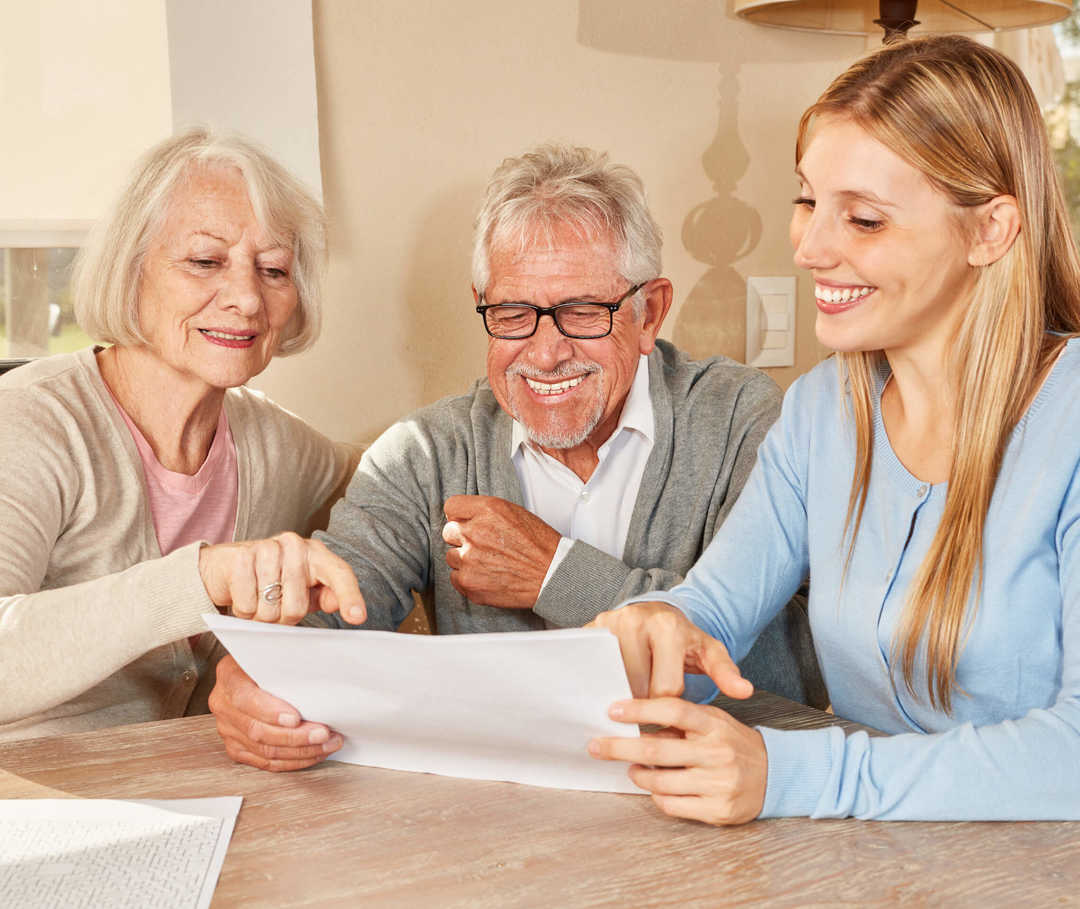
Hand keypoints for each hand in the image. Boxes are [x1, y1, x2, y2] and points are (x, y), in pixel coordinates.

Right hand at [199, 532, 365, 624]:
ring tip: (257, 598)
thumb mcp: (303, 589)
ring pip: (270, 609)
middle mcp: (294, 544)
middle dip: (282, 617)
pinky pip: (247, 605)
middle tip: (274, 605)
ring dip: (260, 615)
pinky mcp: (241, 557)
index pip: (339, 574)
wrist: (225, 567)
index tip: (357, 617)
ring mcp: (267, 547)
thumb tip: (337, 602)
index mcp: (316, 553)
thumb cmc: (271, 580)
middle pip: (297, 606)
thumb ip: (324, 595)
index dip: (349, 596)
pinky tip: (242, 594)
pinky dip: (243, 610)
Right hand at [208, 655, 343, 771]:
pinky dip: (292, 761)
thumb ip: (288, 644)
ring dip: (300, 751)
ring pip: (263, 750)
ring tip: (327, 744)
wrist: (258, 666)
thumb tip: (314, 649)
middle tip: (324, 734)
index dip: (270, 711)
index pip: (245, 698)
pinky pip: (264, 761)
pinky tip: (313, 753)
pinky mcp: (236, 745)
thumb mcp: (276, 642)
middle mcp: (223, 703)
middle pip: (257, 730)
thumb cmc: (272, 655)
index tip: (296, 718)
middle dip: (295, 736)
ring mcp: (227, 728)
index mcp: (228, 674)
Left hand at [441, 494, 559, 607]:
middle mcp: (474, 532)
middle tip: (483, 546)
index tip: (466, 523)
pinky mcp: (469, 583)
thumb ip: (485, 512)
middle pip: (448, 532)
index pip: (451, 506)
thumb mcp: (515, 513)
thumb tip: (462, 518)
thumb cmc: (539, 545)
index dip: (459, 516)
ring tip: (490, 563)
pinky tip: (488, 576)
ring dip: (465, 560)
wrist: (552, 576)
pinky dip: (468, 578)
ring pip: (451, 557)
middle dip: (462, 538)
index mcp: (488, 510)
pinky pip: (455, 578)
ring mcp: (469, 559)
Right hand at [588, 602, 751, 698]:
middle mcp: (635, 620)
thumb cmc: (683, 639)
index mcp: (668, 628)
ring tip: (634, 693)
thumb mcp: (709, 652)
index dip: (668, 709)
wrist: (656, 614)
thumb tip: (744, 691)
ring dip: (621, 693)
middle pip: (635, 687)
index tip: (671, 712)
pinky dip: (600, 683)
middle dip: (644, 702)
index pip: (664, 690)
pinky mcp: (589, 630)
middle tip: (651, 703)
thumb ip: (726, 673)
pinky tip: (612, 686)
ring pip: (611, 682)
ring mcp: (609, 624)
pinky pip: (591, 669)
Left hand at [588, 697, 766, 825]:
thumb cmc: (732, 743)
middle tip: (596, 746)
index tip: (613, 710)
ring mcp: (718, 784)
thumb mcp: (712, 721)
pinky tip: (655, 788)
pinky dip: (656, 796)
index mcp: (714, 725)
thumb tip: (634, 720)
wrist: (774, 775)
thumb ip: (680, 720)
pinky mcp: (718, 810)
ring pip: (659, 782)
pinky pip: (672, 805)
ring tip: (632, 768)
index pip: (673, 711)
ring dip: (637, 775)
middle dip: (619, 748)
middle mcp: (717, 753)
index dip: (640, 709)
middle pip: (656, 750)